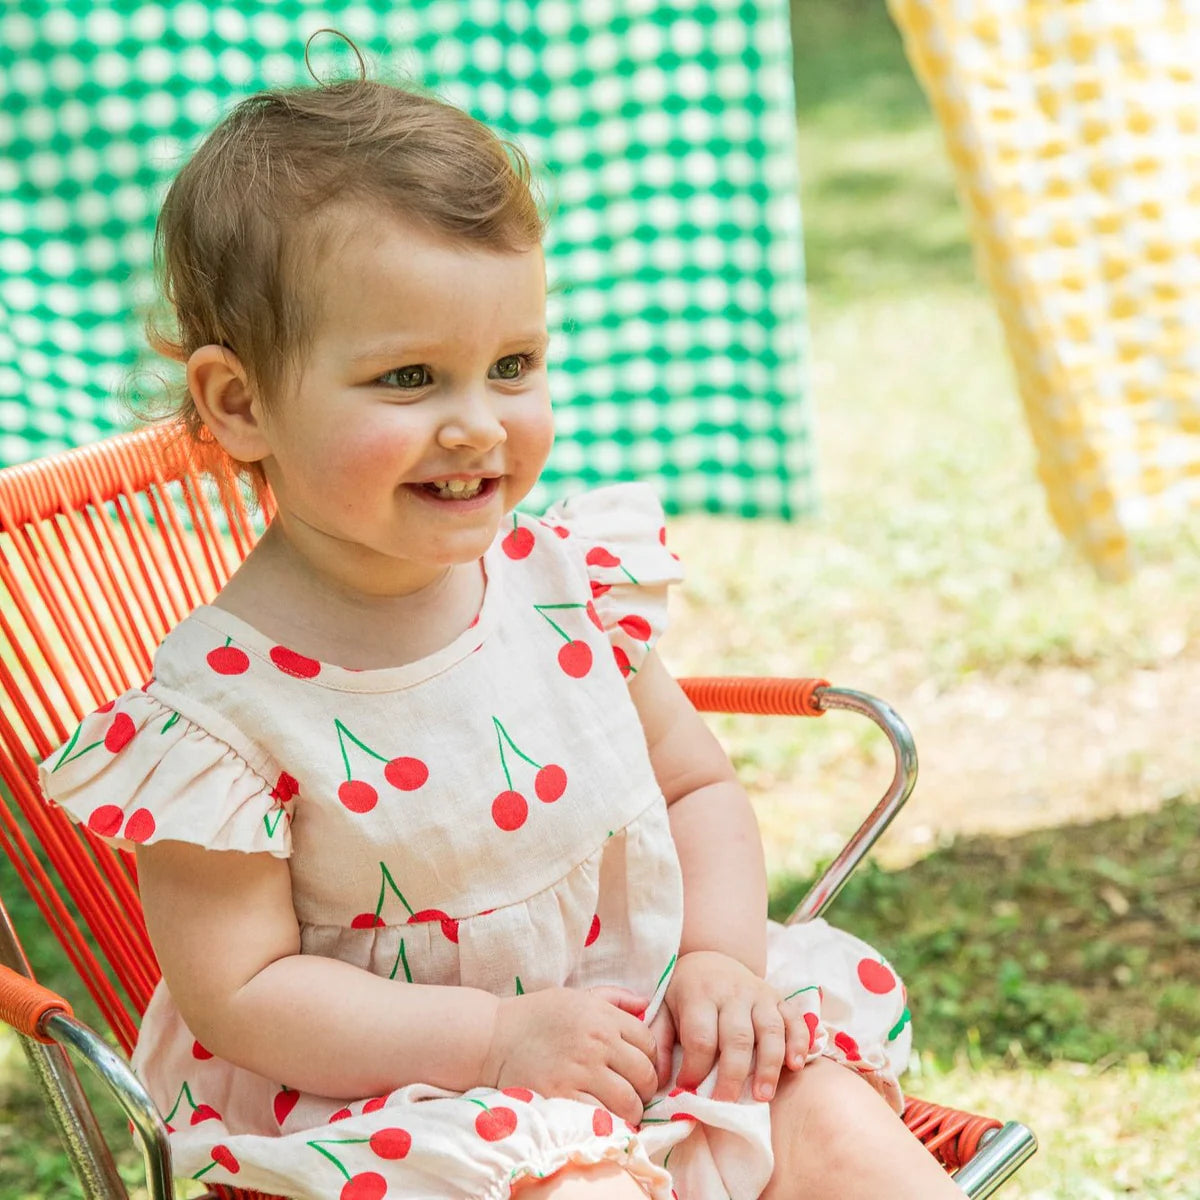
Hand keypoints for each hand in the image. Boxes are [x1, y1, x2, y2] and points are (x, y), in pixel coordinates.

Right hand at [481, 986, 658, 1125]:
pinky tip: (599, 1121)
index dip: (649, 1060)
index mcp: (602, 1017)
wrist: (492, 1037)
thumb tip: (646, 1005)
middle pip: (645, 1074)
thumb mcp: (577, 996)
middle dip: (644, 1090)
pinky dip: (607, 1124)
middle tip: (632, 1095)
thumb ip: (614, 999)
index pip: (648, 1043)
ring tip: (619, 1112)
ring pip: (629, 1102)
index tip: (638, 1071)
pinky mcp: (561, 1096)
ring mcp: (580, 1070)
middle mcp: (596, 1042)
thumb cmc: (536, 1016)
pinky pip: (602, 1118)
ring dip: (630, 1112)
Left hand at [664, 950, 794, 1102]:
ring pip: (770, 1030)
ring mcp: (759, 994)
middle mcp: (732, 992)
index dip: (695, 1069)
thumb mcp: (664, 1010)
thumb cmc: (685, 994)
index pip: (700, 1037)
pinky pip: (794, 1020)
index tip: (687, 1091)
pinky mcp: (778, 998)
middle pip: (737, 1038)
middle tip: (726, 1104)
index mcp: (700, 995)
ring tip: (762, 1096)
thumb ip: (659, 1043)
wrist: (710, 958)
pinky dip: (798, 1042)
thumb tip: (660, 1081)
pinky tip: (795, 1066)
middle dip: (732, 1075)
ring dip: (769, 1066)